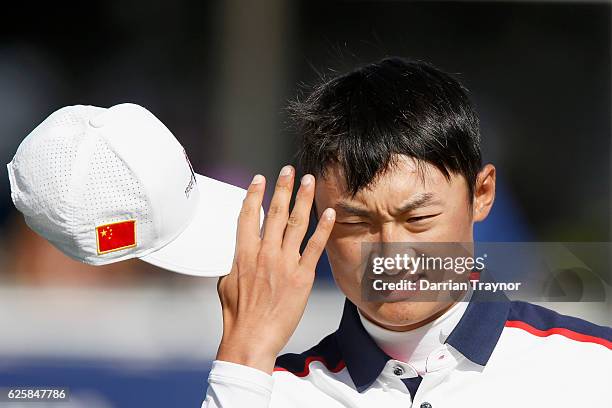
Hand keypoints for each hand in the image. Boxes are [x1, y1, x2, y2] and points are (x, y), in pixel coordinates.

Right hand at [216, 165, 335, 373]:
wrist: (251, 338)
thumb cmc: (237, 316)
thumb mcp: (226, 284)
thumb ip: (234, 265)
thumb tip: (238, 256)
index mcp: (243, 254)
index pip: (248, 215)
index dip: (254, 194)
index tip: (260, 179)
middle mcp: (264, 253)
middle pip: (274, 212)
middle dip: (282, 188)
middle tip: (289, 170)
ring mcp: (284, 263)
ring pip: (295, 223)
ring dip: (303, 198)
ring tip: (309, 180)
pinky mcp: (302, 277)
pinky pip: (315, 247)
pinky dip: (323, 228)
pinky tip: (330, 212)